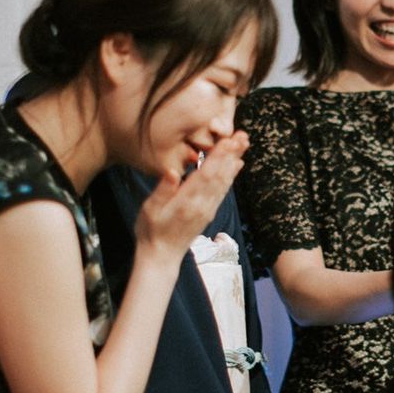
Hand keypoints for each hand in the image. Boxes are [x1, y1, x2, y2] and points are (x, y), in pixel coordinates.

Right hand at [135, 131, 248, 260]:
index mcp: (187, 202)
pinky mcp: (209, 212)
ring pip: (224, 182)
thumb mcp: (150, 210)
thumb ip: (162, 191)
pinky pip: (223, 190)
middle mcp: (202, 205)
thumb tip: (171, 171)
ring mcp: (208, 209)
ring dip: (234, 161)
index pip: (206, 175)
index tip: (229, 140)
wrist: (162, 256)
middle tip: (243, 136)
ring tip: (243, 144)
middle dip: (232, 154)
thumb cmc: (151, 230)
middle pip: (220, 176)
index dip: (219, 157)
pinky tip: (237, 164)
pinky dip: (231, 175)